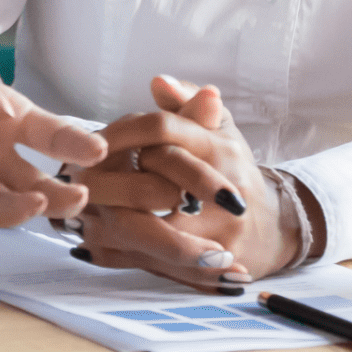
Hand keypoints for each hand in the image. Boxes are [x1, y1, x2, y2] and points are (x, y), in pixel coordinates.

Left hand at [70, 75, 309, 289]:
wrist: (272, 228)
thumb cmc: (233, 169)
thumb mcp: (220, 127)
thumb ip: (188, 102)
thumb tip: (158, 81)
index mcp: (219, 149)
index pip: (162, 130)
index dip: (122, 131)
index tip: (92, 140)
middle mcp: (223, 192)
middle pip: (151, 188)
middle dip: (110, 185)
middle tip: (79, 179)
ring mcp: (218, 235)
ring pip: (148, 232)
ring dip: (110, 220)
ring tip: (84, 209)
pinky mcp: (209, 270)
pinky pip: (155, 262)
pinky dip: (120, 252)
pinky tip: (95, 240)